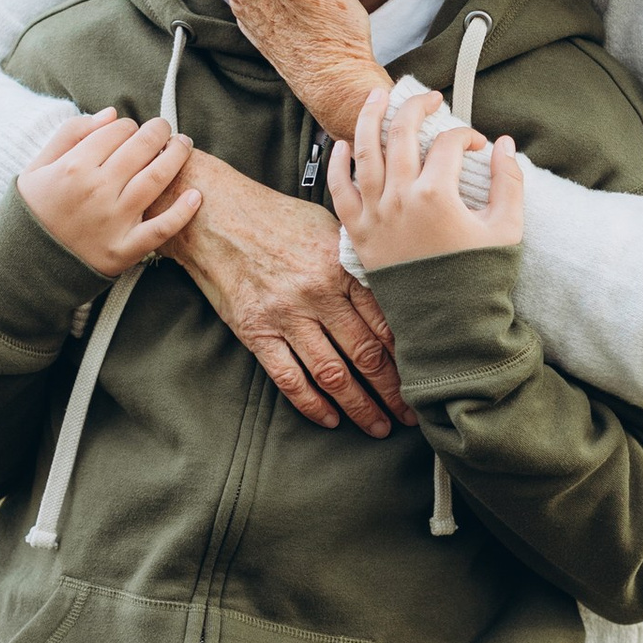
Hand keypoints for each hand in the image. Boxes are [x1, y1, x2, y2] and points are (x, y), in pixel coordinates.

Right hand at [17, 111, 201, 279]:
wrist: (24, 263)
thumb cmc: (34, 209)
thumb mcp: (38, 166)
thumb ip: (71, 134)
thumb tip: (111, 114)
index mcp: (74, 166)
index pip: (118, 131)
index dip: (129, 125)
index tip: (131, 130)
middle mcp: (96, 190)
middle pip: (142, 149)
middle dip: (159, 131)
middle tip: (166, 128)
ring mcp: (113, 221)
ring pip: (156, 180)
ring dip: (176, 157)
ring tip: (184, 145)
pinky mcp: (124, 249)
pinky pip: (161, 229)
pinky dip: (182, 212)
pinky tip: (195, 195)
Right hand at [177, 148, 410, 432]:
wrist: (216, 216)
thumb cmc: (276, 218)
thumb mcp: (328, 227)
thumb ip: (359, 262)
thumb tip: (396, 290)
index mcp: (341, 266)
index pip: (386, 322)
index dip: (409, 356)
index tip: (426, 376)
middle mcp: (317, 293)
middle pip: (366, 354)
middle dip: (393, 391)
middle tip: (412, 414)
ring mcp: (285, 316)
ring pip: (332, 374)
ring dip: (359, 406)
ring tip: (379, 426)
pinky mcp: (256, 332)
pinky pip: (289, 378)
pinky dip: (312, 404)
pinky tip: (330, 419)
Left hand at [330, 85, 525, 269]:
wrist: (448, 325)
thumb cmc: (479, 278)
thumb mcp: (507, 228)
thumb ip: (510, 181)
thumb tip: (505, 144)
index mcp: (437, 193)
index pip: (448, 144)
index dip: (466, 136)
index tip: (477, 145)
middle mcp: (400, 197)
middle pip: (402, 133)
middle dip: (416, 107)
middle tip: (427, 97)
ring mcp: (375, 214)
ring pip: (365, 151)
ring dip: (369, 118)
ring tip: (376, 96)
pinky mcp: (359, 232)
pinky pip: (340, 189)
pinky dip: (339, 163)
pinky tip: (344, 144)